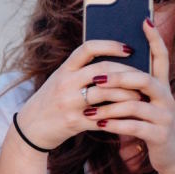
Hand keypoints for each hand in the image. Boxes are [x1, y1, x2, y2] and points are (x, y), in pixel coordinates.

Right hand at [16, 40, 144, 149]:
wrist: (30, 127)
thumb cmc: (51, 101)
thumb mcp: (60, 80)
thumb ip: (81, 71)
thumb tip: (114, 63)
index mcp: (63, 70)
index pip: (88, 48)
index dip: (110, 45)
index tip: (129, 48)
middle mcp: (65, 83)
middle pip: (103, 70)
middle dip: (127, 73)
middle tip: (144, 76)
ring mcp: (69, 103)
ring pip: (106, 94)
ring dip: (128, 95)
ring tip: (141, 96)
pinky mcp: (74, 122)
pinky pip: (103, 117)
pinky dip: (118, 117)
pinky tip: (130, 116)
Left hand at [85, 18, 174, 173]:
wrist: (171, 157)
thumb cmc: (149, 125)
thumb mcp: (143, 104)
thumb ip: (131, 88)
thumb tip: (106, 68)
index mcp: (161, 87)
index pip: (161, 58)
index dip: (155, 39)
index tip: (144, 20)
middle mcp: (166, 98)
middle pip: (145, 80)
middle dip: (119, 77)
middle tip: (96, 79)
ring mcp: (165, 117)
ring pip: (136, 105)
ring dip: (110, 107)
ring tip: (89, 110)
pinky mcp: (161, 135)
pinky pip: (135, 127)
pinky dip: (115, 125)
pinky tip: (99, 125)